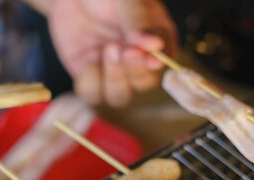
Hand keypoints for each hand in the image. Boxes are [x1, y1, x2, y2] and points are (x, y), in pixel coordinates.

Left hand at [47, 0, 177, 106]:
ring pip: (119, 97)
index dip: (152, 65)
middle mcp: (138, 62)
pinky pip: (92, 95)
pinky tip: (90, 58)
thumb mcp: (127, 1)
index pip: (164, 63)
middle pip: (143, 85)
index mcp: (157, 41)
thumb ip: (139, 22)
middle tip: (119, 48)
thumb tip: (155, 46)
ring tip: (106, 49)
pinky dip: (90, 81)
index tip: (143, 55)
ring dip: (113, 78)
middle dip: (133, 71)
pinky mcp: (90, 78)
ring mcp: (114, 73)